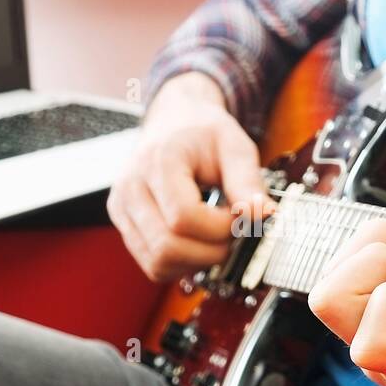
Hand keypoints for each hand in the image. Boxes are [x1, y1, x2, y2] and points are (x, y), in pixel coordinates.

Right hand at [108, 72, 268, 281]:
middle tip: (230, 232)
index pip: (184, 217)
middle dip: (210, 250)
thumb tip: (263, 215)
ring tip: (214, 237)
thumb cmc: (204, 133)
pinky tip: (197, 243)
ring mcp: (121, 208)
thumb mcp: (235, 147)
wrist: (174, 121)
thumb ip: (248, 182)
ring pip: (157, 263)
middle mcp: (131, 187)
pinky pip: (152, 264)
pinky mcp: (123, 223)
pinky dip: (181, 264)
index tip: (239, 215)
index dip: (220, 227)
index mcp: (158, 162)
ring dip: (196, 262)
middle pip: (167, 247)